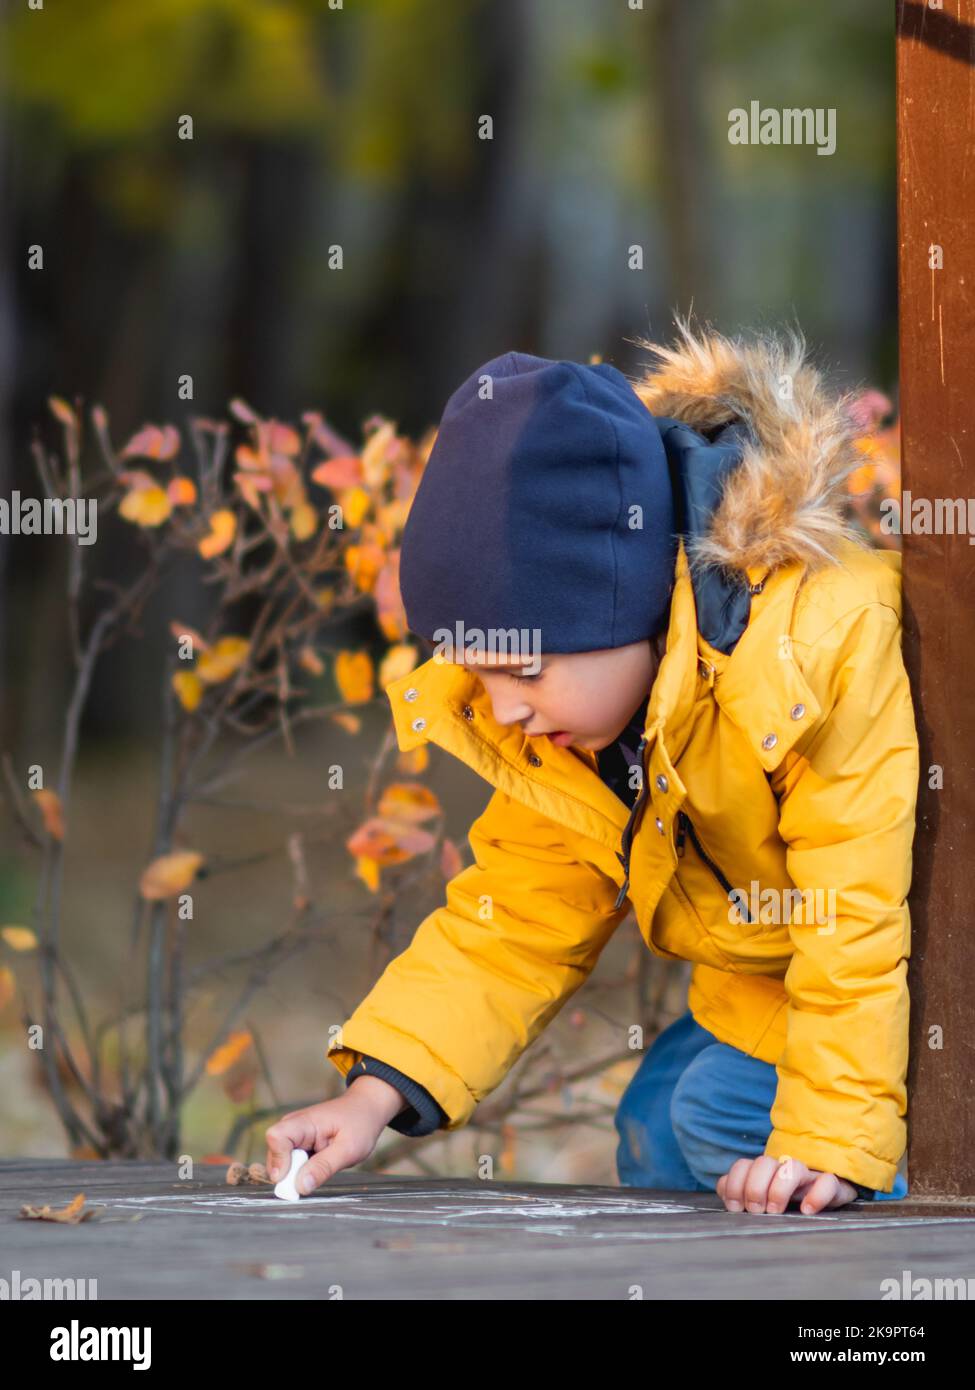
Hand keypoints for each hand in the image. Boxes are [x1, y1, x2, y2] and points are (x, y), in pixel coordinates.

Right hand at [265, 1077, 404, 1194]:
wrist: (366, 1109)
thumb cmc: (359, 1124)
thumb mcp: (348, 1150)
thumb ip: (324, 1167)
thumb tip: (300, 1187)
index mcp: (304, 1122)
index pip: (276, 1137)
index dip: (279, 1160)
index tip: (295, 1179)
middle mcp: (293, 1125)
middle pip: (274, 1153)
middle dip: (289, 1173)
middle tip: (314, 1177)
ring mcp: (294, 1133)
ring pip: (280, 1160)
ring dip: (296, 1172)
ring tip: (322, 1165)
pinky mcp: (297, 1142)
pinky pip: (290, 1161)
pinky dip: (301, 1170)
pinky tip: (318, 1165)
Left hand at [716, 1155, 858, 1214]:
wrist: (826, 1196)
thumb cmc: (787, 1200)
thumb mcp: (761, 1197)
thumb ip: (738, 1191)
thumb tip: (724, 1191)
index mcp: (765, 1170)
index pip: (743, 1165)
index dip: (734, 1184)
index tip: (735, 1207)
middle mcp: (784, 1168)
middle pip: (764, 1163)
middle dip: (754, 1187)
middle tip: (755, 1210)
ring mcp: (809, 1175)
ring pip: (793, 1167)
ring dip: (779, 1188)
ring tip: (775, 1210)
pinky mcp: (832, 1185)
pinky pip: (827, 1182)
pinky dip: (817, 1195)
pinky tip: (807, 1210)